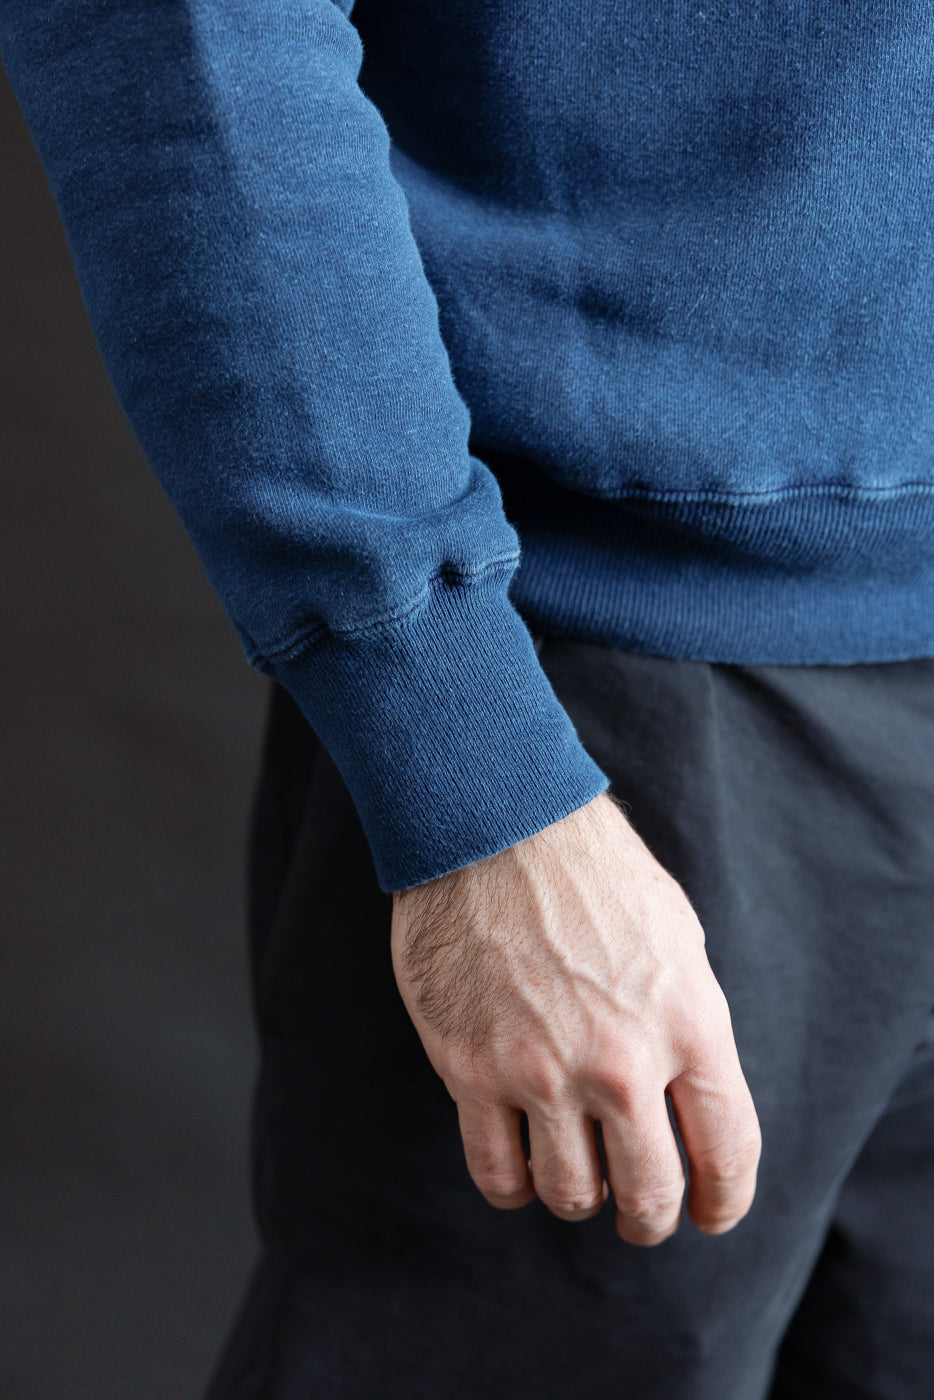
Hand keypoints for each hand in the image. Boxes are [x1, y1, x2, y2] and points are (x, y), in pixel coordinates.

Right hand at [391, 790, 760, 1245]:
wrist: (495, 822)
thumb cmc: (590, 868)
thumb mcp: (675, 936)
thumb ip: (687, 1023)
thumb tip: (686, 1095)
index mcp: (689, 1022)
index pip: (728, 1151)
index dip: (724, 1200)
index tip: (709, 1213)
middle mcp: (621, 1061)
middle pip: (649, 1192)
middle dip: (650, 1217)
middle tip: (639, 1214)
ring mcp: (542, 1071)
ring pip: (570, 1193)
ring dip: (579, 1197)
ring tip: (576, 1175)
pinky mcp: (471, 1071)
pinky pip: (496, 1173)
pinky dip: (513, 1188)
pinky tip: (521, 1168)